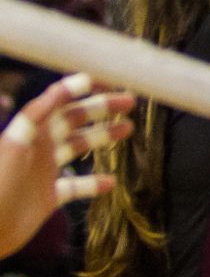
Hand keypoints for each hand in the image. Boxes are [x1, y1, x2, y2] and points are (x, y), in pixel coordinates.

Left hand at [0, 75, 131, 258]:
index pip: (56, 102)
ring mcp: (44, 171)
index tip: (105, 79)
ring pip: (78, 147)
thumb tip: (59, 89)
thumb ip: (34, 116)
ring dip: (102, 136)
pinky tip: (110, 182)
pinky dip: (93, 183)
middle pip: (73, 120)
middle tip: (129, 100)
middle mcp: (38, 147)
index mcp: (28, 133)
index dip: (78, 88)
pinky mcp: (48, 196)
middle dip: (100, 108)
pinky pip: (76, 186)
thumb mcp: (14, 145)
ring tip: (128, 128)